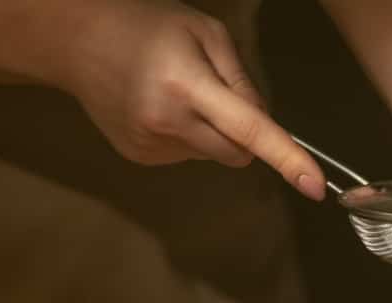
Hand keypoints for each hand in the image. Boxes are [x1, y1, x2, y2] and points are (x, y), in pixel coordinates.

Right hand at [59, 0, 324, 198]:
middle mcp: (168, 122)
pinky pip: (186, 157)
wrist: (76, 41)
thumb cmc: (149, 26)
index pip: (250, 129)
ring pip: (212, 156)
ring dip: (209, 134)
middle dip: (243, 135)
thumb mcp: (205, 32)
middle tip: (215, 96)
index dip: (287, 158)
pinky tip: (160, 109)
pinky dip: (186, 139)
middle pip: (238, 154)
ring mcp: (151, 146)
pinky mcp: (140, 158)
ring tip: (177, 95)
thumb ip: (241, 79)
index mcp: (188, 84)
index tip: (315, 187)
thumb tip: (263, 123)